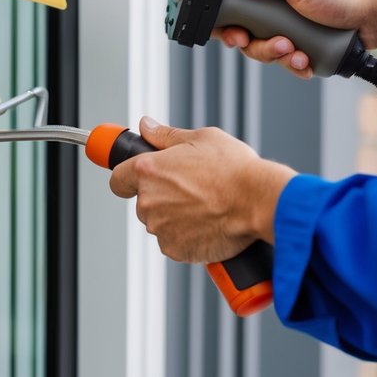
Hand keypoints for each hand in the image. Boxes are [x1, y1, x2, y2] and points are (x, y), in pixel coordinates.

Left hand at [108, 117, 295, 263]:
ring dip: (175, 218)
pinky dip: (187, 237)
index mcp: (148, 171)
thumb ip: (165, 135)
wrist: (259, 202)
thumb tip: (147, 126)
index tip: (138, 180)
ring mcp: (160, 228)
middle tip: (191, 191)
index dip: (128, 179)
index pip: (117, 179)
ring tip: (205, 207)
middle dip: (161, 198)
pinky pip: (174, 243)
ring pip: (160, 223)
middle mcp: (148, 201)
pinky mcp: (175, 249)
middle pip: (143, 202)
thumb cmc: (234, 169)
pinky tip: (208, 225)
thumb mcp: (201, 138)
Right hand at [213, 0, 371, 79]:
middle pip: (247, 43)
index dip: (229, 30)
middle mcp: (273, 22)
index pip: (235, 18)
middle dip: (260, 48)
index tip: (237, 36)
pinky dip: (296, 67)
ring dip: (279, 58)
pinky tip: (306, 62)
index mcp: (267, 2)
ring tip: (297, 52)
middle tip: (279, 44)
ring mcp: (286, 40)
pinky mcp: (300, 56)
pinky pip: (288, 68)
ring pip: (266, 58)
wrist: (369, 19)